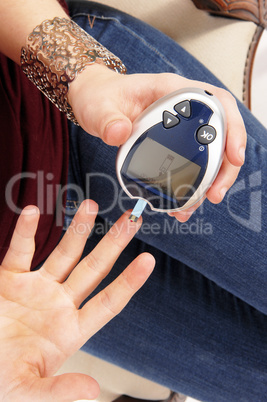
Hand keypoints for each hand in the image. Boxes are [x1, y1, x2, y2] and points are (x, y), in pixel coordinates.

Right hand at [0, 201, 153, 400]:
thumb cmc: (2, 382)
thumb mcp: (28, 391)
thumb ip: (58, 391)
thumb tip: (92, 390)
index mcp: (70, 330)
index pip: (108, 302)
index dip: (129, 281)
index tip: (149, 260)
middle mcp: (59, 303)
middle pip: (93, 268)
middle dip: (113, 243)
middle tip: (133, 219)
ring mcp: (36, 288)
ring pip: (63, 253)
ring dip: (77, 230)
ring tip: (92, 206)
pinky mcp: (10, 279)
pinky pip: (20, 251)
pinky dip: (25, 232)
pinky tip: (34, 213)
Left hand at [68, 65, 245, 221]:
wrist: (95, 103)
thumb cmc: (99, 97)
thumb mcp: (98, 107)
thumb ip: (107, 119)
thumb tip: (119, 133)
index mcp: (172, 90)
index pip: (216, 102)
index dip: (232, 128)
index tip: (234, 157)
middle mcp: (182, 107)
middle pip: (220, 133)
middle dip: (224, 167)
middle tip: (214, 195)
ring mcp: (180, 126)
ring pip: (208, 153)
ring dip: (208, 181)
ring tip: (195, 206)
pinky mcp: (173, 142)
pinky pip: (190, 163)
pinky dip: (190, 185)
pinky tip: (181, 204)